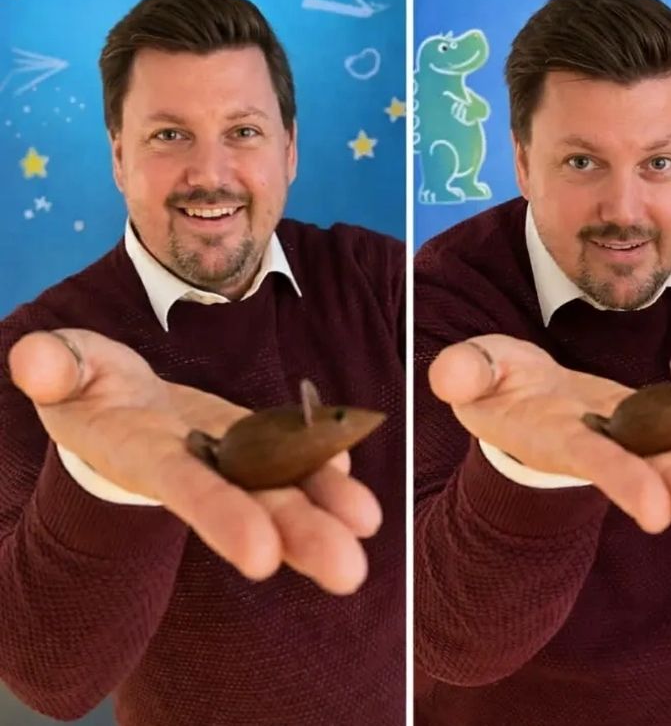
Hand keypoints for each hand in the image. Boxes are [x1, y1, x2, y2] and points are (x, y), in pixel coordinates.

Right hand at [8, 329, 381, 594]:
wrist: (117, 399)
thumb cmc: (86, 386)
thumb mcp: (66, 368)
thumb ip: (58, 365)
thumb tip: (38, 361)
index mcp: (143, 453)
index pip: (187, 487)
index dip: (223, 517)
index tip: (262, 556)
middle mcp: (197, 466)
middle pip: (253, 503)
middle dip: (301, 535)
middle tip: (349, 571)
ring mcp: (230, 455)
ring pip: (283, 485)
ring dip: (328, 509)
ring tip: (369, 526)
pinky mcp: (253, 439)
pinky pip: (293, 454)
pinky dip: (324, 463)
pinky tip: (350, 471)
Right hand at [427, 334, 670, 535]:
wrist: (513, 387)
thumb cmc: (489, 380)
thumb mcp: (470, 371)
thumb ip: (465, 371)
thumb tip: (450, 375)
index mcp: (554, 435)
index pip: (595, 460)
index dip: (626, 482)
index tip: (659, 515)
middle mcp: (594, 439)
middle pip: (644, 466)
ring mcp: (617, 426)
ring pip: (665, 448)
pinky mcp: (632, 409)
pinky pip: (670, 420)